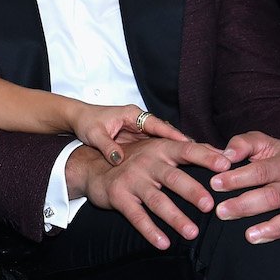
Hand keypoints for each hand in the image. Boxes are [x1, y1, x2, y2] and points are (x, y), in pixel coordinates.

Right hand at [68, 137, 230, 249]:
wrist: (92, 167)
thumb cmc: (134, 159)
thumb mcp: (159, 148)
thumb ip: (190, 150)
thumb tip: (227, 154)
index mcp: (161, 148)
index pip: (187, 150)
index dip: (206, 157)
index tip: (226, 165)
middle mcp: (147, 163)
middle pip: (172, 177)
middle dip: (191, 191)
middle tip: (209, 205)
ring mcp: (132, 181)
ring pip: (157, 200)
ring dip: (175, 217)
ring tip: (192, 233)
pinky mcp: (119, 197)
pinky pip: (136, 216)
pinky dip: (150, 231)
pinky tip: (163, 243)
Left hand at [69, 103, 189, 163]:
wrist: (79, 120)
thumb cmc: (87, 123)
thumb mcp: (95, 134)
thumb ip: (107, 146)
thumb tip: (118, 159)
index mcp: (132, 114)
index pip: (156, 124)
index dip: (172, 135)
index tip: (187, 144)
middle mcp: (139, 120)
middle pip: (165, 132)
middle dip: (181, 143)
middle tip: (200, 155)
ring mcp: (139, 129)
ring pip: (162, 140)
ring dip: (175, 150)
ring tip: (194, 162)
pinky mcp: (137, 138)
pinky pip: (154, 146)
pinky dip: (164, 154)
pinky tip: (175, 166)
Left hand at [209, 132, 279, 261]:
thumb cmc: (278, 158)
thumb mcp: (262, 143)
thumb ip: (243, 144)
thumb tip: (226, 155)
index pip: (260, 171)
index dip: (237, 178)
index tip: (215, 184)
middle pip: (273, 196)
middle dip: (246, 205)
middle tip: (222, 212)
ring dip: (274, 228)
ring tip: (250, 236)